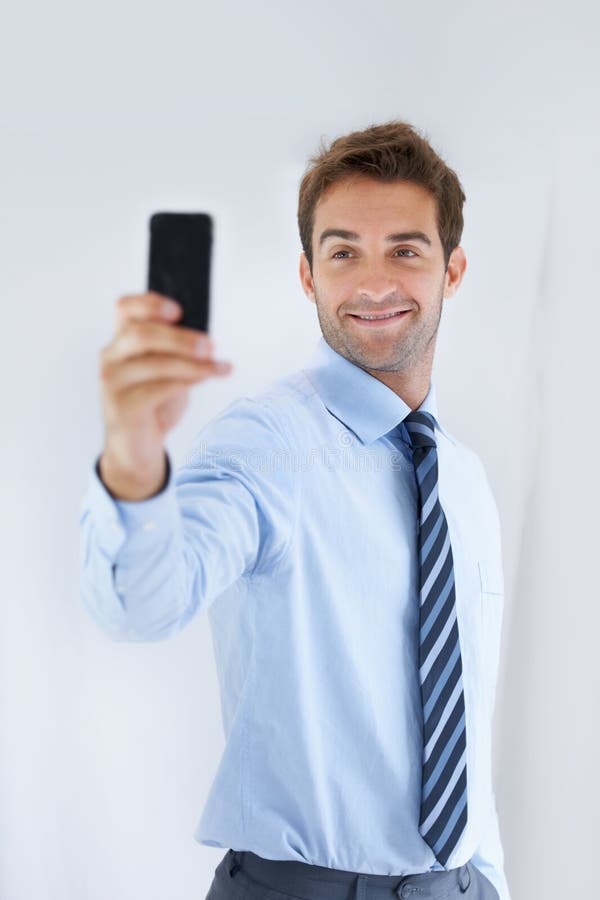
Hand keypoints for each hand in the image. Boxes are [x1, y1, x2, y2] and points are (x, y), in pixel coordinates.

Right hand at [97, 291, 231, 499]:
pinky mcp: (121, 407)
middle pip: (141, 334)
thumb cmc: (154, 404)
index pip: (125, 307)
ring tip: (217, 366)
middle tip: (210, 345)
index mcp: (121, 341)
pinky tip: (206, 378)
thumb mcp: (166, 372)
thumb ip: (174, 352)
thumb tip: (205, 340)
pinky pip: (158, 389)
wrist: (137, 447)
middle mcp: (111, 357)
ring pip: (154, 363)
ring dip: (192, 363)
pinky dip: (187, 382)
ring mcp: (112, 383)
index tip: (179, 310)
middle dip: (180, 338)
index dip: (150, 303)